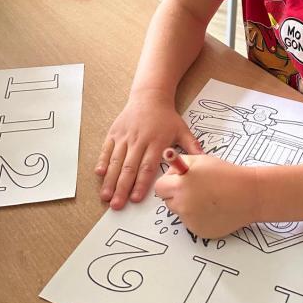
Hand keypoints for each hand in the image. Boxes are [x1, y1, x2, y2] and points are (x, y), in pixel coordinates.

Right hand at [96, 90, 202, 209]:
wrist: (149, 96)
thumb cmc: (166, 117)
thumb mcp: (182, 130)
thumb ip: (191, 147)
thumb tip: (203, 161)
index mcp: (156, 142)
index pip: (147, 167)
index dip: (140, 184)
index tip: (135, 199)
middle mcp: (138, 141)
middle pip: (129, 168)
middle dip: (122, 188)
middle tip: (117, 205)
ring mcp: (125, 137)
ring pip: (116, 161)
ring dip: (110, 180)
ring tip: (106, 196)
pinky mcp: (114, 133)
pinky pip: (107, 149)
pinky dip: (103, 161)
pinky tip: (100, 174)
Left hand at [155, 155, 258, 238]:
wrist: (249, 195)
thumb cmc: (226, 175)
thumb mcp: (200, 160)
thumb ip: (179, 164)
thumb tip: (170, 172)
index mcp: (180, 186)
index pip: (160, 188)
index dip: (169, 183)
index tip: (178, 182)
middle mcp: (182, 205)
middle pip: (168, 202)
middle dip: (177, 195)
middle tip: (196, 189)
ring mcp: (190, 221)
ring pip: (181, 213)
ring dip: (188, 206)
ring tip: (209, 198)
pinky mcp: (199, 232)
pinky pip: (192, 223)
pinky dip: (199, 217)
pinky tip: (214, 209)